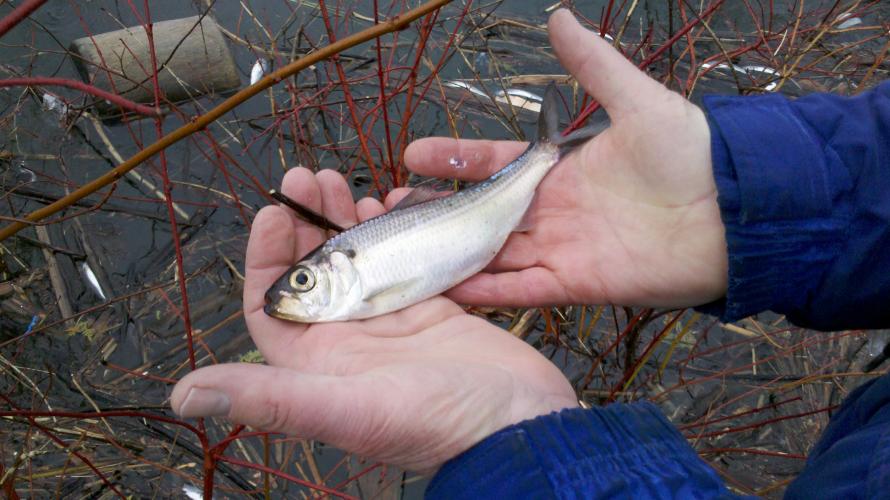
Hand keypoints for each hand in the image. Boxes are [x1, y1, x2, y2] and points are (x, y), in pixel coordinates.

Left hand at [170, 168, 577, 472]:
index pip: (271, 305)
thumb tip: (183, 396)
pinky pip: (398, 260)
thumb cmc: (436, 424)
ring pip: (355, 261)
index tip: (273, 211)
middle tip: (308, 176)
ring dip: (344, 220)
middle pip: (312, 272)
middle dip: (305, 223)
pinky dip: (390, 231)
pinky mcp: (429, 309)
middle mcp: (348, 340)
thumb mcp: (349, 410)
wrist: (518, 427)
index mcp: (318, 363)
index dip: (264, 257)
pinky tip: (388, 204)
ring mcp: (390, 322)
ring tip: (343, 181)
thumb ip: (272, 399)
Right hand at [404, 9, 727, 308]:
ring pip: (494, 255)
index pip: (493, 165)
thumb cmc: (692, 154)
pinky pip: (522, 290)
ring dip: (453, 255)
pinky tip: (450, 288)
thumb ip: (594, 65)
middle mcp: (554, 211)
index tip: (413, 154)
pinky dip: (488, 292)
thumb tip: (560, 14)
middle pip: (483, 214)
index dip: (454, 160)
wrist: (736, 210)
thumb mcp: (638, 100)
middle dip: (439, 214)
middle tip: (393, 211)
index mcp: (561, 169)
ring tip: (407, 253)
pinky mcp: (576, 284)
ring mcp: (562, 248)